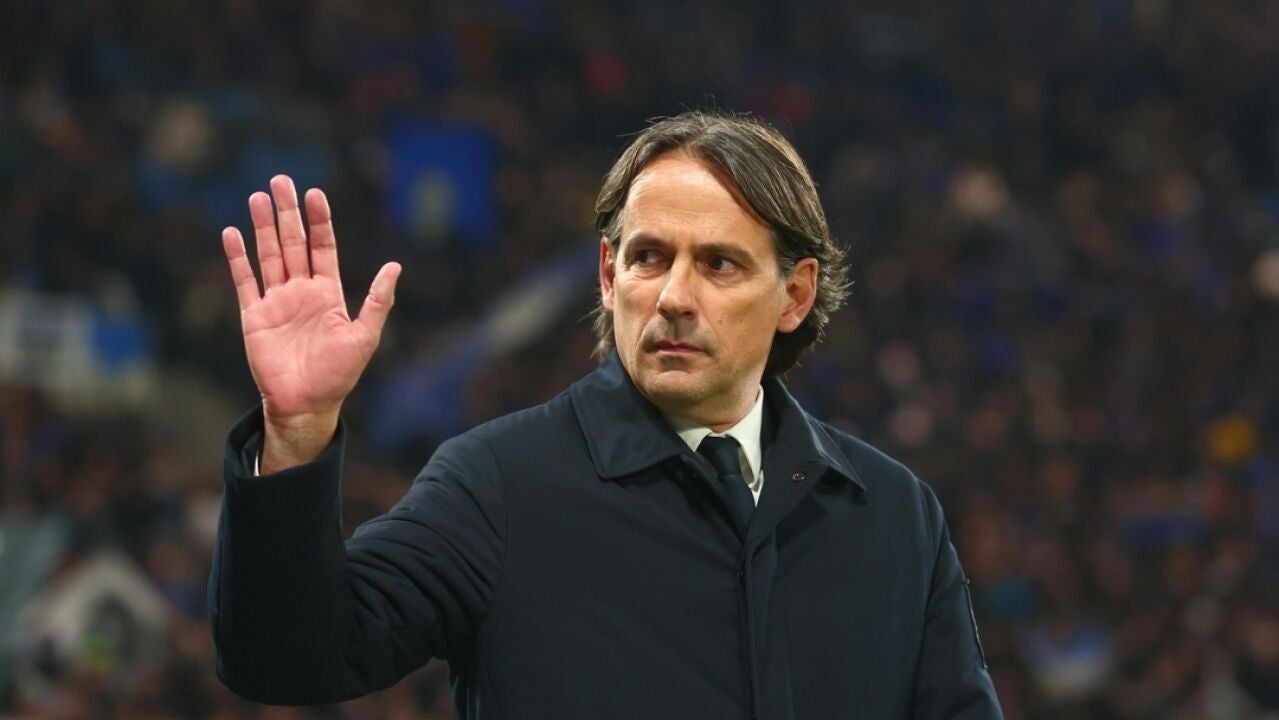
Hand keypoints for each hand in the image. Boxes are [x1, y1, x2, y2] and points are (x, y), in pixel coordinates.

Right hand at [222, 175, 400, 471]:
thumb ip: (377, 300)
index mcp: (328, 293)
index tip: (315, 193)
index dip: (319, 221)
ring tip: (258, 196)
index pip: (323, 247)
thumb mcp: (365, 336)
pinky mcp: (253, 316)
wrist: (306, 404)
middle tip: (280, 180)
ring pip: (268, 255)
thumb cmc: (339, 374)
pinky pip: (244, 281)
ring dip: (262, 227)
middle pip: (293, 242)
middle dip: (287, 213)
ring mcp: (276, 301)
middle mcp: (301, 291)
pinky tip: (232, 233)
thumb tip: (396, 266)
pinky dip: (237, 258)